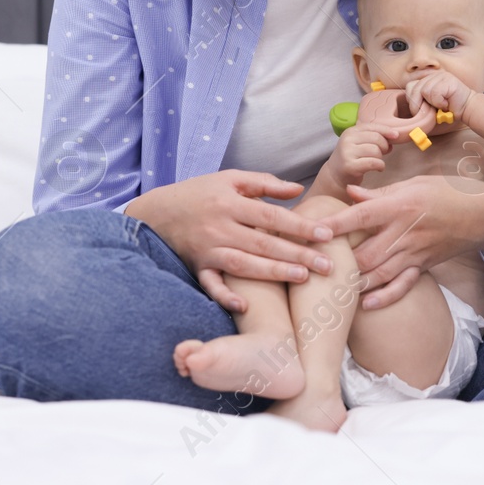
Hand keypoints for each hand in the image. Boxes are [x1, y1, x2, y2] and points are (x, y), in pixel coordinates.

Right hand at [123, 171, 334, 313]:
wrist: (156, 212)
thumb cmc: (199, 193)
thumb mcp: (229, 179)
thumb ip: (264, 184)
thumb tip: (298, 190)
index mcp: (231, 203)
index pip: (272, 216)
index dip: (299, 226)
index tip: (326, 234)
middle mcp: (220, 227)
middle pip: (264, 243)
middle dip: (297, 254)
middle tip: (327, 265)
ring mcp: (208, 249)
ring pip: (244, 265)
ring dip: (273, 273)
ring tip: (302, 278)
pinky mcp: (197, 267)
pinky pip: (211, 284)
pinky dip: (225, 296)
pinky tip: (245, 305)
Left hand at [316, 176, 483, 310]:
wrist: (483, 214)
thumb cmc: (446, 192)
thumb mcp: (413, 183)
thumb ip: (379, 193)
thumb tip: (350, 192)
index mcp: (399, 206)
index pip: (360, 216)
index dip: (335, 224)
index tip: (312, 230)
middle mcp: (405, 232)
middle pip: (366, 252)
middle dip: (340, 261)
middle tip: (315, 265)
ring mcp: (415, 253)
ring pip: (379, 273)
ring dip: (356, 282)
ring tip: (332, 288)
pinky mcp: (424, 266)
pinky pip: (402, 285)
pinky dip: (384, 296)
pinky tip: (366, 304)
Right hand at [323, 125, 400, 186]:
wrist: (335, 176)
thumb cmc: (351, 159)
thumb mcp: (359, 143)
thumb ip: (374, 137)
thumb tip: (394, 136)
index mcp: (351, 131)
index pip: (373, 126)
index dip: (387, 130)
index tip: (396, 136)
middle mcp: (348, 139)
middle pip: (377, 138)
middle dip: (384, 146)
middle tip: (383, 153)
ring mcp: (347, 152)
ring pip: (376, 150)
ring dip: (381, 158)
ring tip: (376, 162)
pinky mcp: (350, 166)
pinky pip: (373, 163)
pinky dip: (380, 166)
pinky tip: (378, 169)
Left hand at [404, 71, 476, 124]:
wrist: (467, 109)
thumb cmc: (448, 110)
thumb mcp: (430, 107)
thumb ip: (419, 104)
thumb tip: (408, 110)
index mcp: (427, 80)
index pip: (410, 86)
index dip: (412, 99)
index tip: (420, 109)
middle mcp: (432, 76)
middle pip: (414, 88)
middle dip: (418, 104)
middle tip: (429, 112)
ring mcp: (440, 76)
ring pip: (424, 91)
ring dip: (432, 103)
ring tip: (442, 105)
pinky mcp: (447, 79)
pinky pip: (434, 93)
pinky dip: (439, 102)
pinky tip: (447, 103)